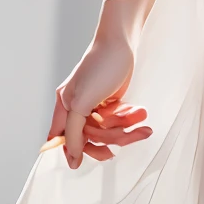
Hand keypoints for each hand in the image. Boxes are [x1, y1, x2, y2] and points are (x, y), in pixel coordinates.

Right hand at [48, 31, 150, 167]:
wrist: (123, 43)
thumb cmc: (100, 67)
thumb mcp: (82, 102)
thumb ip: (73, 131)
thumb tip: (71, 158)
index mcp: (64, 107)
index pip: (62, 139)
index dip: (74, 150)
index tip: (88, 159)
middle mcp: (77, 108)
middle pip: (89, 138)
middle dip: (110, 137)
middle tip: (126, 136)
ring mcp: (95, 105)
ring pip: (107, 130)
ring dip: (125, 126)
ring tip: (140, 117)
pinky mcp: (111, 102)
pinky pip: (118, 121)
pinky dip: (129, 118)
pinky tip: (139, 112)